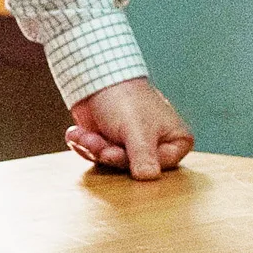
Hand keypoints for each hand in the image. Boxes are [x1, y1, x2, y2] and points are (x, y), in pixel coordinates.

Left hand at [65, 79, 194, 180]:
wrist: (95, 74)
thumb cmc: (124, 97)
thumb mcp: (137, 129)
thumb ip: (144, 156)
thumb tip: (149, 178)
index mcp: (176, 140)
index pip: (159, 167)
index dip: (133, 162)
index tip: (113, 152)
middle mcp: (157, 144)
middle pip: (132, 167)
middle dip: (107, 153)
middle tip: (94, 142)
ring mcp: (132, 144)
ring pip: (112, 162)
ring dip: (93, 148)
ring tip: (83, 134)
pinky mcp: (111, 142)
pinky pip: (97, 155)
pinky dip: (84, 145)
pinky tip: (76, 133)